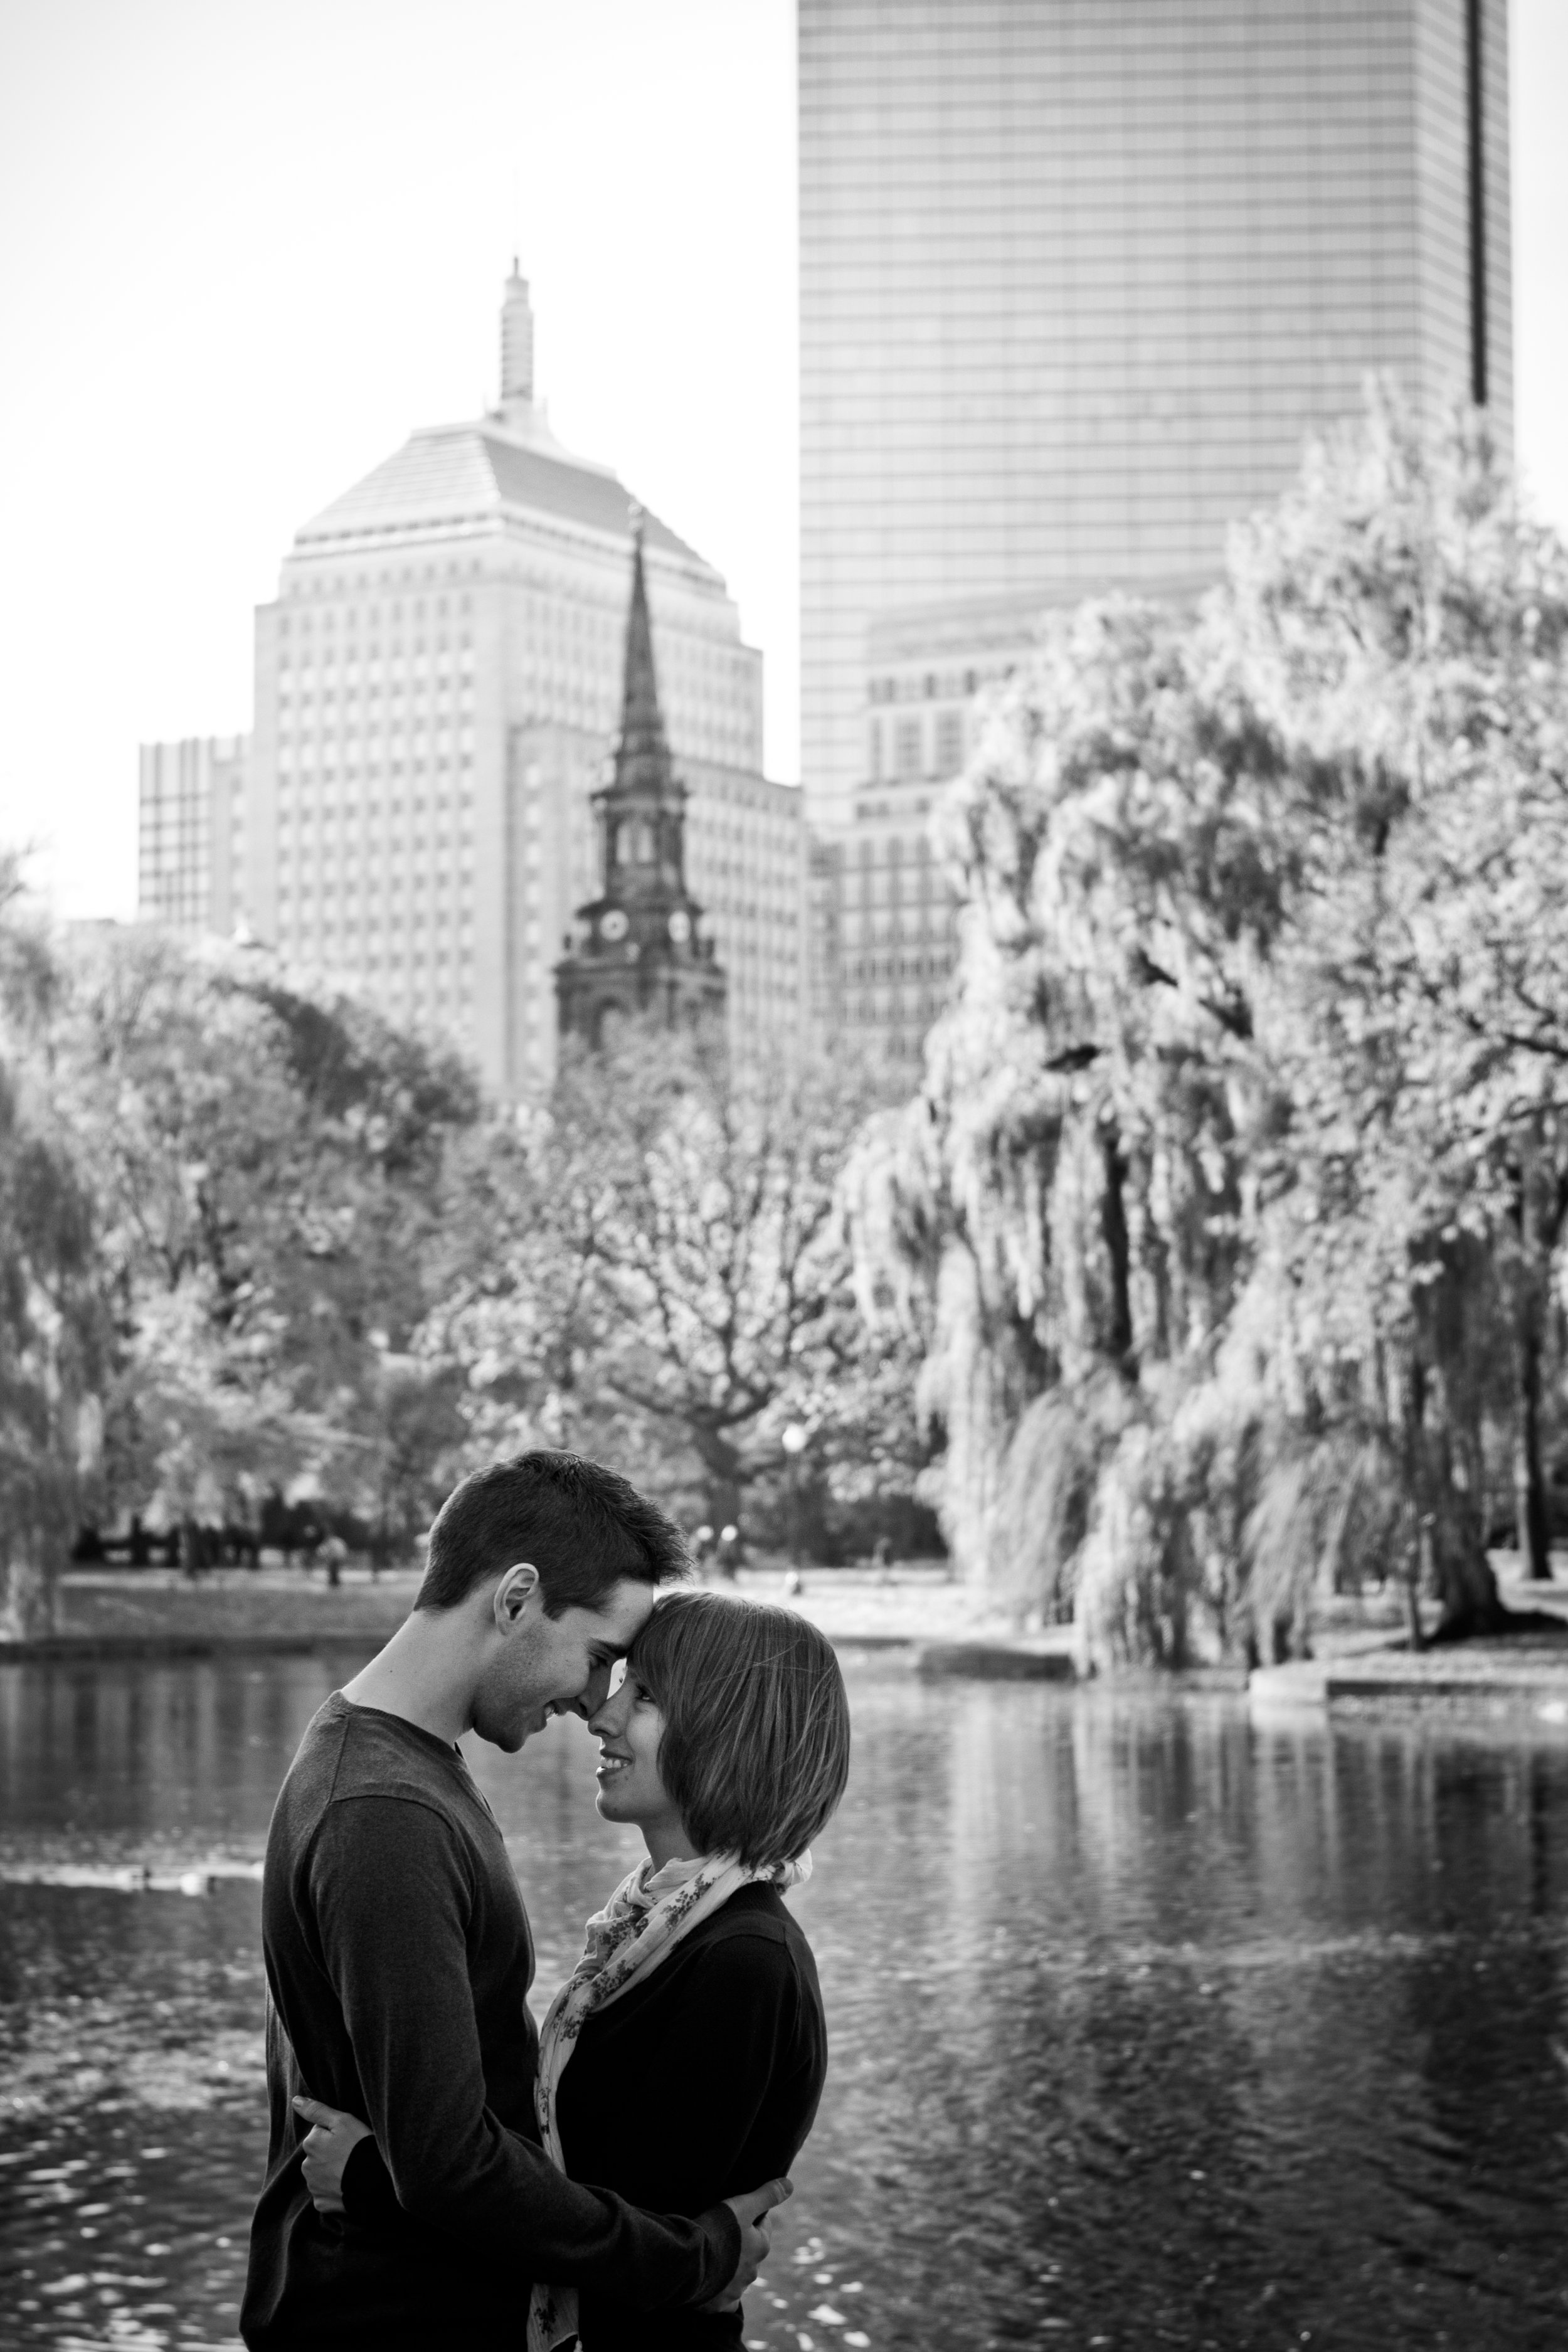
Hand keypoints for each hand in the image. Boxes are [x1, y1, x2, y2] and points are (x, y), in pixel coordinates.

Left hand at [292, 2093, 373, 2217]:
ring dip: (330, 2171)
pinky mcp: (320, 2203)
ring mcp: (313, 2187)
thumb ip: (316, 2110)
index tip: (348, 2139)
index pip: (319, 2132)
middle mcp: (306, 2166)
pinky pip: (324, 2192)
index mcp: (310, 2143)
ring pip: (320, 2173)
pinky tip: (346, 2185)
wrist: (373, 2183)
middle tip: (350, 2154)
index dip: (335, 2133)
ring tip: (350, 2170)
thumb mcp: (342, 2121)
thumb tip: (295, 2100)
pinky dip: (333, 2189)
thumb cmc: (359, 2147)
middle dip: (330, 2153)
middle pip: (318, 2153)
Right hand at [701, 2176, 792, 2310]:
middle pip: (749, 2254)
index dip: (751, 2216)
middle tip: (719, 2234)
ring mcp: (735, 2291)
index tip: (735, 2213)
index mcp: (761, 2248)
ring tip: (709, 2256)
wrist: (689, 2263)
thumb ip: (766, 2195)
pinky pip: (722, 2299)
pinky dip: (717, 2291)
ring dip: (727, 2268)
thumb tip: (790, 2185)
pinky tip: (708, 2282)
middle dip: (739, 2245)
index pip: (763, 2226)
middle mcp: (752, 2273)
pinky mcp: (717, 2305)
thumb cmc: (716, 2231)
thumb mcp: (742, 2206)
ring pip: (736, 2277)